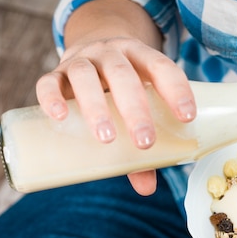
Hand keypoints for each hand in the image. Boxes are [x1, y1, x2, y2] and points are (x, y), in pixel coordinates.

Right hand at [34, 0, 195, 194]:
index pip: (162, 67)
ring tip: (106, 138)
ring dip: (96, 107)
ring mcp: (82, 60)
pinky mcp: (56, 73)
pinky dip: (51, 97)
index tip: (187, 117)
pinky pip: (49, 81)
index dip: (176, 90)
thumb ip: (144, 143)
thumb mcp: (140, 106)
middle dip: (135, 109)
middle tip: (145, 142)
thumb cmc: (124, 88)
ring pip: (85, 76)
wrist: (91, 48)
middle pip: (123, 75)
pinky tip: (59, 116)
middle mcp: (112, 54)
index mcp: (141, 57)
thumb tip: (146, 189)